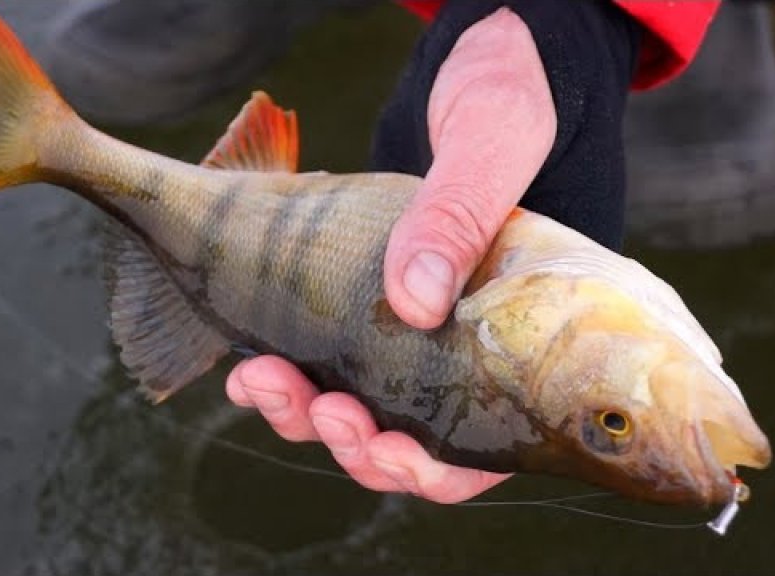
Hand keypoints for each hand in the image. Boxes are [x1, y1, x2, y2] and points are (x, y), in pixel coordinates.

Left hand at [226, 8, 554, 502]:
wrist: (487, 61)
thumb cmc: (515, 96)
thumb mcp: (496, 140)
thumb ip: (462, 213)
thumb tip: (415, 304)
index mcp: (523, 331)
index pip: (487, 444)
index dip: (435, 471)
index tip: (385, 449)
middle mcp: (471, 342)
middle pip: (412, 440)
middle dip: (354, 444)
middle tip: (316, 410)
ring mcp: (420, 325)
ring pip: (362, 408)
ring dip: (307, 412)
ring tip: (261, 379)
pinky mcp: (372, 298)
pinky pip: (329, 357)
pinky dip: (288, 371)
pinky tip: (251, 360)